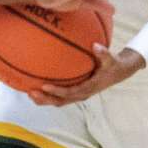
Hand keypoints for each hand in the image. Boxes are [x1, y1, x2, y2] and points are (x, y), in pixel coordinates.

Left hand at [30, 46, 145, 105]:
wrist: (118, 72)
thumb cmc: (113, 65)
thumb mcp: (111, 59)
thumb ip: (104, 53)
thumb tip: (96, 45)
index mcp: (88, 88)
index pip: (70, 93)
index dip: (56, 91)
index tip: (44, 86)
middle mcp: (81, 94)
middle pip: (60, 101)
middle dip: (45, 99)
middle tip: (30, 92)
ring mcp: (77, 95)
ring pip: (58, 101)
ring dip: (44, 99)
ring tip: (29, 93)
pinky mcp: (75, 92)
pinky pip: (59, 96)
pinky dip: (48, 95)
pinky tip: (36, 86)